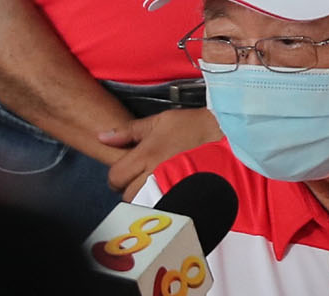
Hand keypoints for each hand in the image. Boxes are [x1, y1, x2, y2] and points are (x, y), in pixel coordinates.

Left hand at [99, 107, 222, 200]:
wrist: (225, 133)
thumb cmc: (193, 125)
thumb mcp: (159, 121)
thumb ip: (128, 131)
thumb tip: (103, 137)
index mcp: (145, 154)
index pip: (115, 177)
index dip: (117, 176)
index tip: (126, 172)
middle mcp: (155, 173)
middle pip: (128, 195)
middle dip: (131, 188)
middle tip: (142, 178)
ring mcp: (170, 186)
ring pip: (144, 204)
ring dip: (146, 198)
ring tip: (155, 186)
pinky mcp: (184, 194)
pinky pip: (164, 207)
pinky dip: (162, 202)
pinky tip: (168, 192)